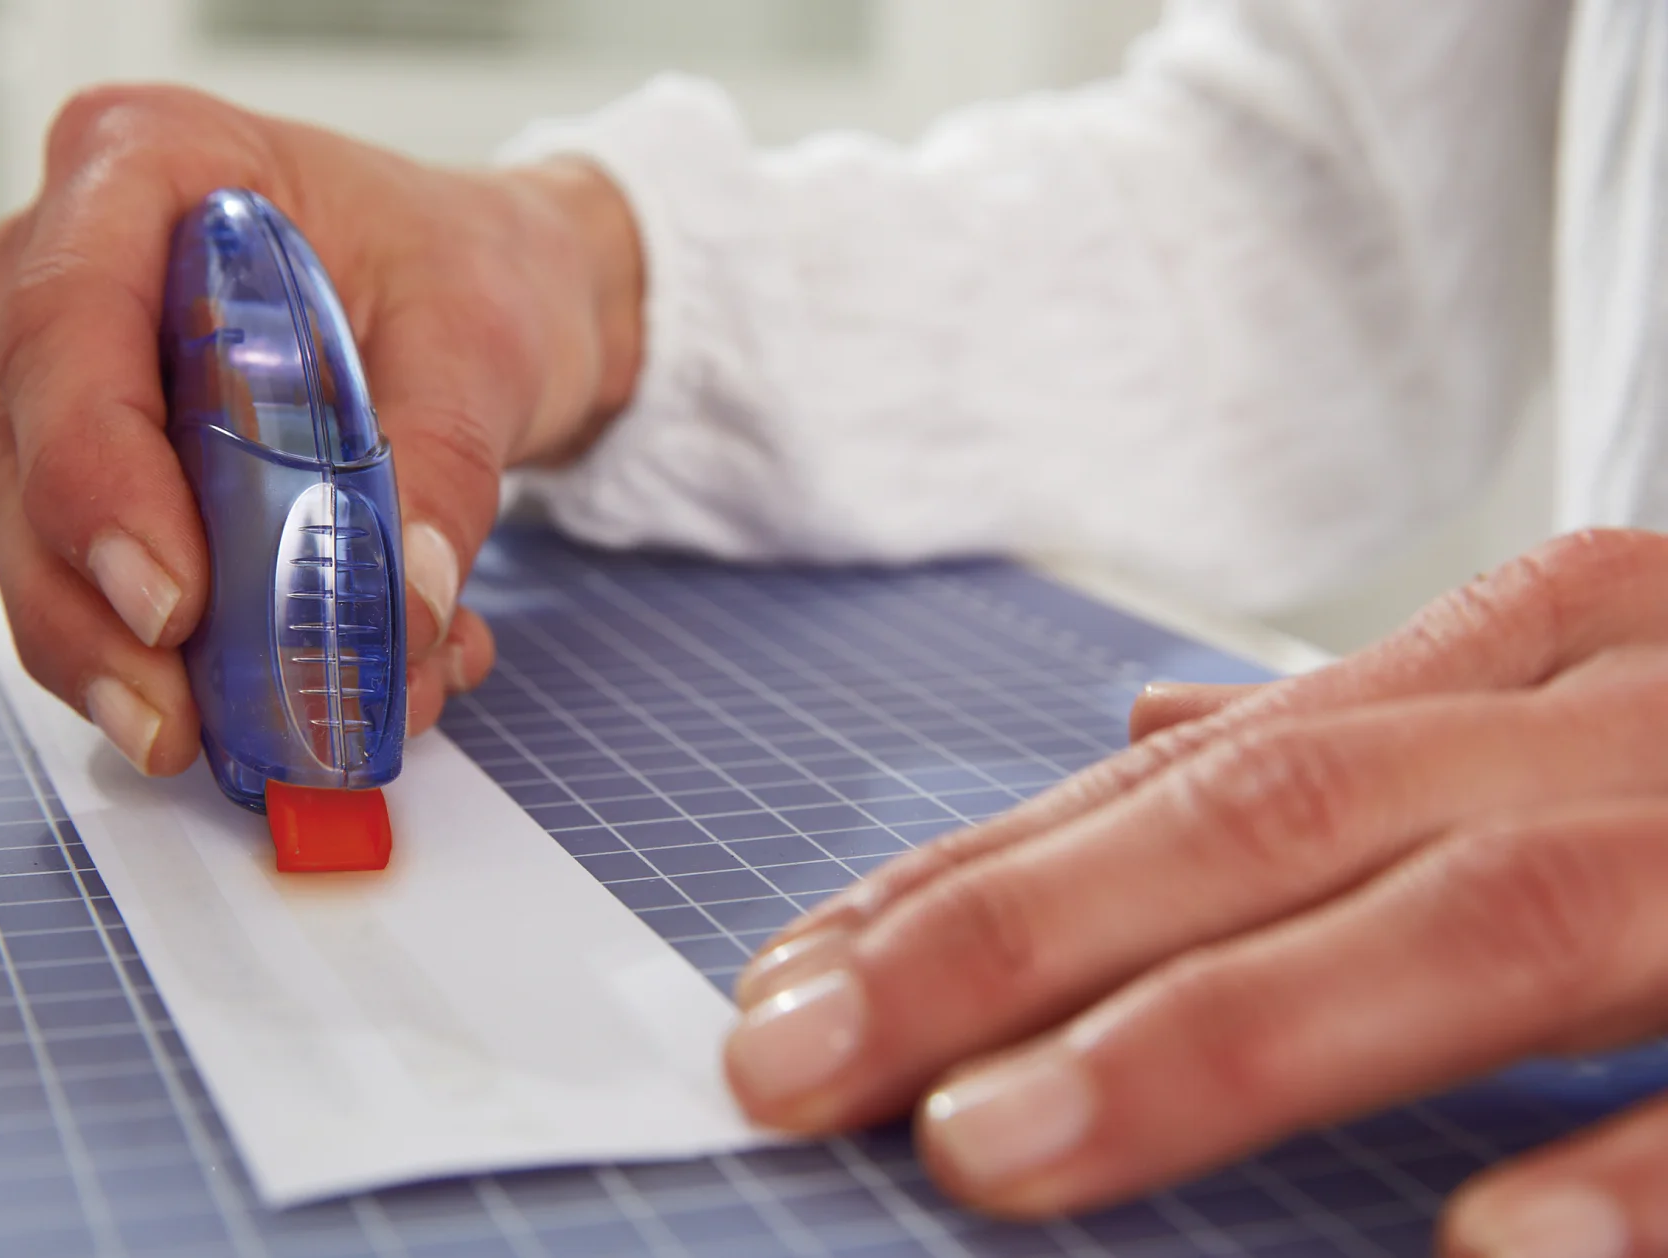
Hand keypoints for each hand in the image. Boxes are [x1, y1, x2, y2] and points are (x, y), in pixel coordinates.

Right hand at [0, 85, 641, 770]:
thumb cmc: (469, 269)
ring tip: (214, 741)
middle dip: (89, 610)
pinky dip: (187, 666)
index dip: (98, 475)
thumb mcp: (484, 341)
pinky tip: (297, 705)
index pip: (71, 323)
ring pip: (35, 538)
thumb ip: (443, 464)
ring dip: (117, 661)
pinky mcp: (109, 472)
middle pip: (21, 452)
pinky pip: (102, 581)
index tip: (170, 601)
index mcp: (151, 165)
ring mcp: (77, 377)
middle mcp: (79, 265)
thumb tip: (404, 604)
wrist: (497, 298)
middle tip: (175, 718)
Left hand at [723, 528, 1667, 1253]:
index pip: (1188, 780)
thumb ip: (1371, 727)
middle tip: (796, 1056)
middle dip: (1012, 943)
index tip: (795, 977)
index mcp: (1532, 657)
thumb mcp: (1584, 691)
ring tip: (997, 1155)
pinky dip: (1637, 1166)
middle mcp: (1623, 722)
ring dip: (1221, 1047)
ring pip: (1467, 927)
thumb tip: (1137, 732)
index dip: (982, 880)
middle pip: (1268, 822)